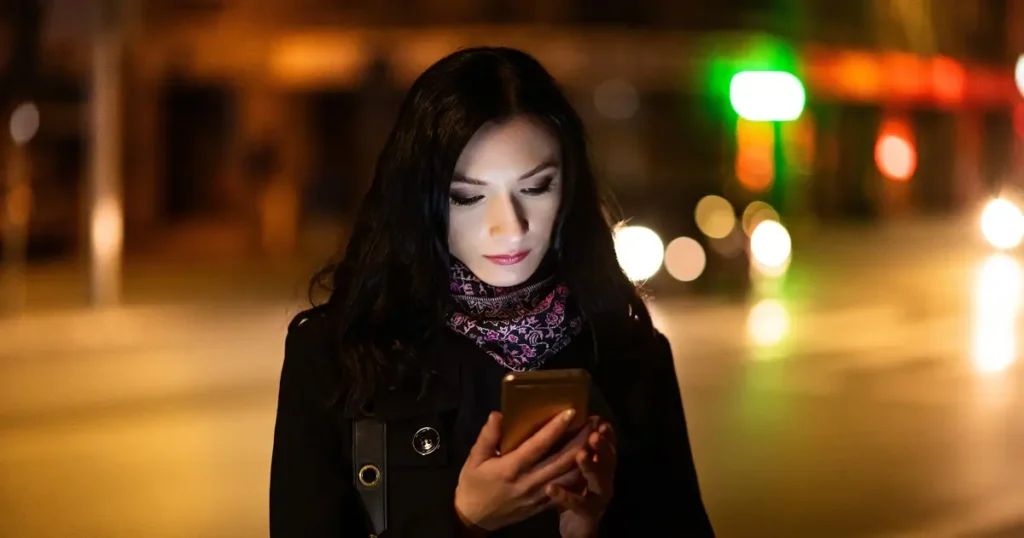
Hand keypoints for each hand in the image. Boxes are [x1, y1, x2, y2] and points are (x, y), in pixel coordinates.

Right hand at [454, 410, 593, 531]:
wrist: (474, 519)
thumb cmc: (473, 485)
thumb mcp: (474, 459)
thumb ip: (487, 437)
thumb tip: (499, 414)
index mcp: (511, 468)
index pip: (538, 445)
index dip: (556, 428)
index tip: (572, 412)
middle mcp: (529, 481)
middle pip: (561, 460)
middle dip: (581, 440)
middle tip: (594, 422)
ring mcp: (538, 495)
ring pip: (568, 476)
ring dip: (585, 458)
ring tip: (597, 440)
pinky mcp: (542, 505)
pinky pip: (566, 491)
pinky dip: (580, 477)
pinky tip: (589, 463)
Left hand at [548, 418, 616, 537]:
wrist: (577, 526)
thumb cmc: (574, 490)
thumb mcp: (575, 467)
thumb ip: (573, 448)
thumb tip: (560, 420)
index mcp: (602, 466)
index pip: (607, 446)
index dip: (606, 434)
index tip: (600, 420)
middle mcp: (605, 479)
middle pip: (608, 461)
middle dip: (602, 447)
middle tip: (593, 435)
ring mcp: (599, 497)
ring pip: (599, 480)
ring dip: (590, 466)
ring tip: (581, 455)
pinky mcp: (588, 513)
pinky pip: (578, 504)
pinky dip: (565, 495)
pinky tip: (551, 487)